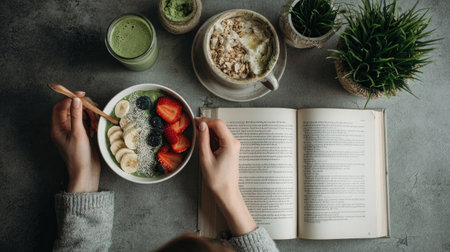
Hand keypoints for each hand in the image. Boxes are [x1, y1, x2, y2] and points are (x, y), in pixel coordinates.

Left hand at [51, 92, 99, 192]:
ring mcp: (72, 131)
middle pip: (71, 109)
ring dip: (89, 116)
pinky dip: (92, 123)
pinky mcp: (81, 134)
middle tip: (93, 110)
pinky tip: (95, 130)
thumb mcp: (78, 133)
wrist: (86, 172)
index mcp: (57, 127)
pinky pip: (86, 122)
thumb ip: (76, 115)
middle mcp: (63, 128)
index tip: (82, 95)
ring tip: (95, 124)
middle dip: (83, 108)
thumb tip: (75, 99)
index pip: (60, 106)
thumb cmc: (78, 156)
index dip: (70, 98)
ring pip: (80, 115)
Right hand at [196, 118, 255, 235]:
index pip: (218, 124)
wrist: (226, 192)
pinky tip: (204, 147)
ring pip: (218, 133)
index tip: (195, 121)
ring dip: (208, 134)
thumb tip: (201, 125)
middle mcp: (234, 142)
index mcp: (230, 143)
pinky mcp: (230, 150)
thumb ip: (203, 140)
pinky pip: (220, 140)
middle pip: (219, 127)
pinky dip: (211, 140)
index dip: (206, 120)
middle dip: (206, 127)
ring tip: (198, 142)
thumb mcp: (205, 158)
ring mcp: (233, 146)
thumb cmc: (217, 180)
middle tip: (193, 130)